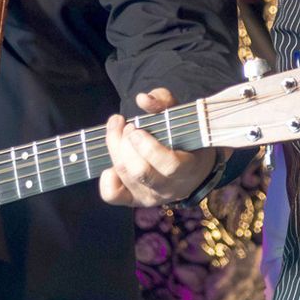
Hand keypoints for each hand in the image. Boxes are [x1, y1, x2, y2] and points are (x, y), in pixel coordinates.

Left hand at [98, 87, 219, 206]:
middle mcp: (168, 188)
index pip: (168, 165)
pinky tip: (112, 161)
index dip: (148, 147)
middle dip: (126, 143)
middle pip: (139, 170)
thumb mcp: (183, 117)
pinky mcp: (134, 200)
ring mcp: (150, 197)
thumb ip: (165, 102)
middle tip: (128, 126)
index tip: (137, 127)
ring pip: (125, 176)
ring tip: (119, 130)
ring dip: (115, 149)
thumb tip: (142, 98)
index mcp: (187, 169)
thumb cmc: (187, 140)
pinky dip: (107, 178)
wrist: (192, 172)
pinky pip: (113, 195)